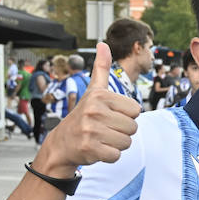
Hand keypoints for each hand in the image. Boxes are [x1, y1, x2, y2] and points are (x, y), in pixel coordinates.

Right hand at [37, 43, 140, 173]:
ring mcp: (90, 130)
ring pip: (126, 142)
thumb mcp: (93, 91)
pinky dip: (109, 156)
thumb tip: (103, 44)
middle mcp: (94, 111)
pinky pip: (116, 155)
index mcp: (99, 96)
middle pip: (133, 127)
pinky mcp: (89, 148)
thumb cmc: (83, 115)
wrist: (62, 143)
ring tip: (101, 138)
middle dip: (122, 131)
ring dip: (116, 144)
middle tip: (104, 129)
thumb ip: (101, 68)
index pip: (136, 110)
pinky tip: (97, 149)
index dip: (126, 116)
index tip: (109, 115)